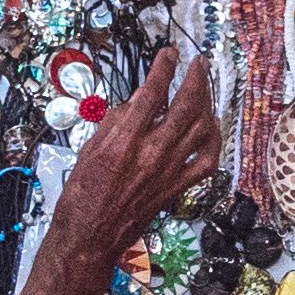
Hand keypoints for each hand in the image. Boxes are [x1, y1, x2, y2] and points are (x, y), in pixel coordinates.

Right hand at [44, 47, 220, 275]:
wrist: (89, 239)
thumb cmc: (82, 198)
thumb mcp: (89, 149)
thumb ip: (115, 121)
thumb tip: (138, 100)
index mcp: (125, 141)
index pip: (153, 91)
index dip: (164, 67)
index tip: (169, 54)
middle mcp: (153, 153)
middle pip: (186, 104)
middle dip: (196, 78)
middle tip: (197, 64)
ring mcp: (169, 171)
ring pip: (202, 127)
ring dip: (207, 103)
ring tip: (204, 89)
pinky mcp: (177, 188)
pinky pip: (207, 160)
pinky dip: (213, 140)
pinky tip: (210, 127)